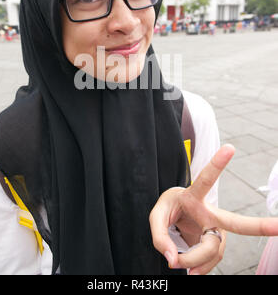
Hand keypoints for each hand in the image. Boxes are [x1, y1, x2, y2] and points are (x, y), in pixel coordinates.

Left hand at [149, 144, 277, 274]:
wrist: (178, 218)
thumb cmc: (171, 209)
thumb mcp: (157, 217)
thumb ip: (160, 237)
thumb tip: (173, 260)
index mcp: (194, 196)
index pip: (205, 180)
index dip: (217, 164)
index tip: (230, 147)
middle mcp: (212, 213)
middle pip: (236, 222)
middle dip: (260, 225)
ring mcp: (218, 230)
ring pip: (212, 251)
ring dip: (191, 260)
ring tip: (176, 262)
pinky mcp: (218, 245)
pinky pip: (210, 262)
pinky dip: (197, 267)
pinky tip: (192, 268)